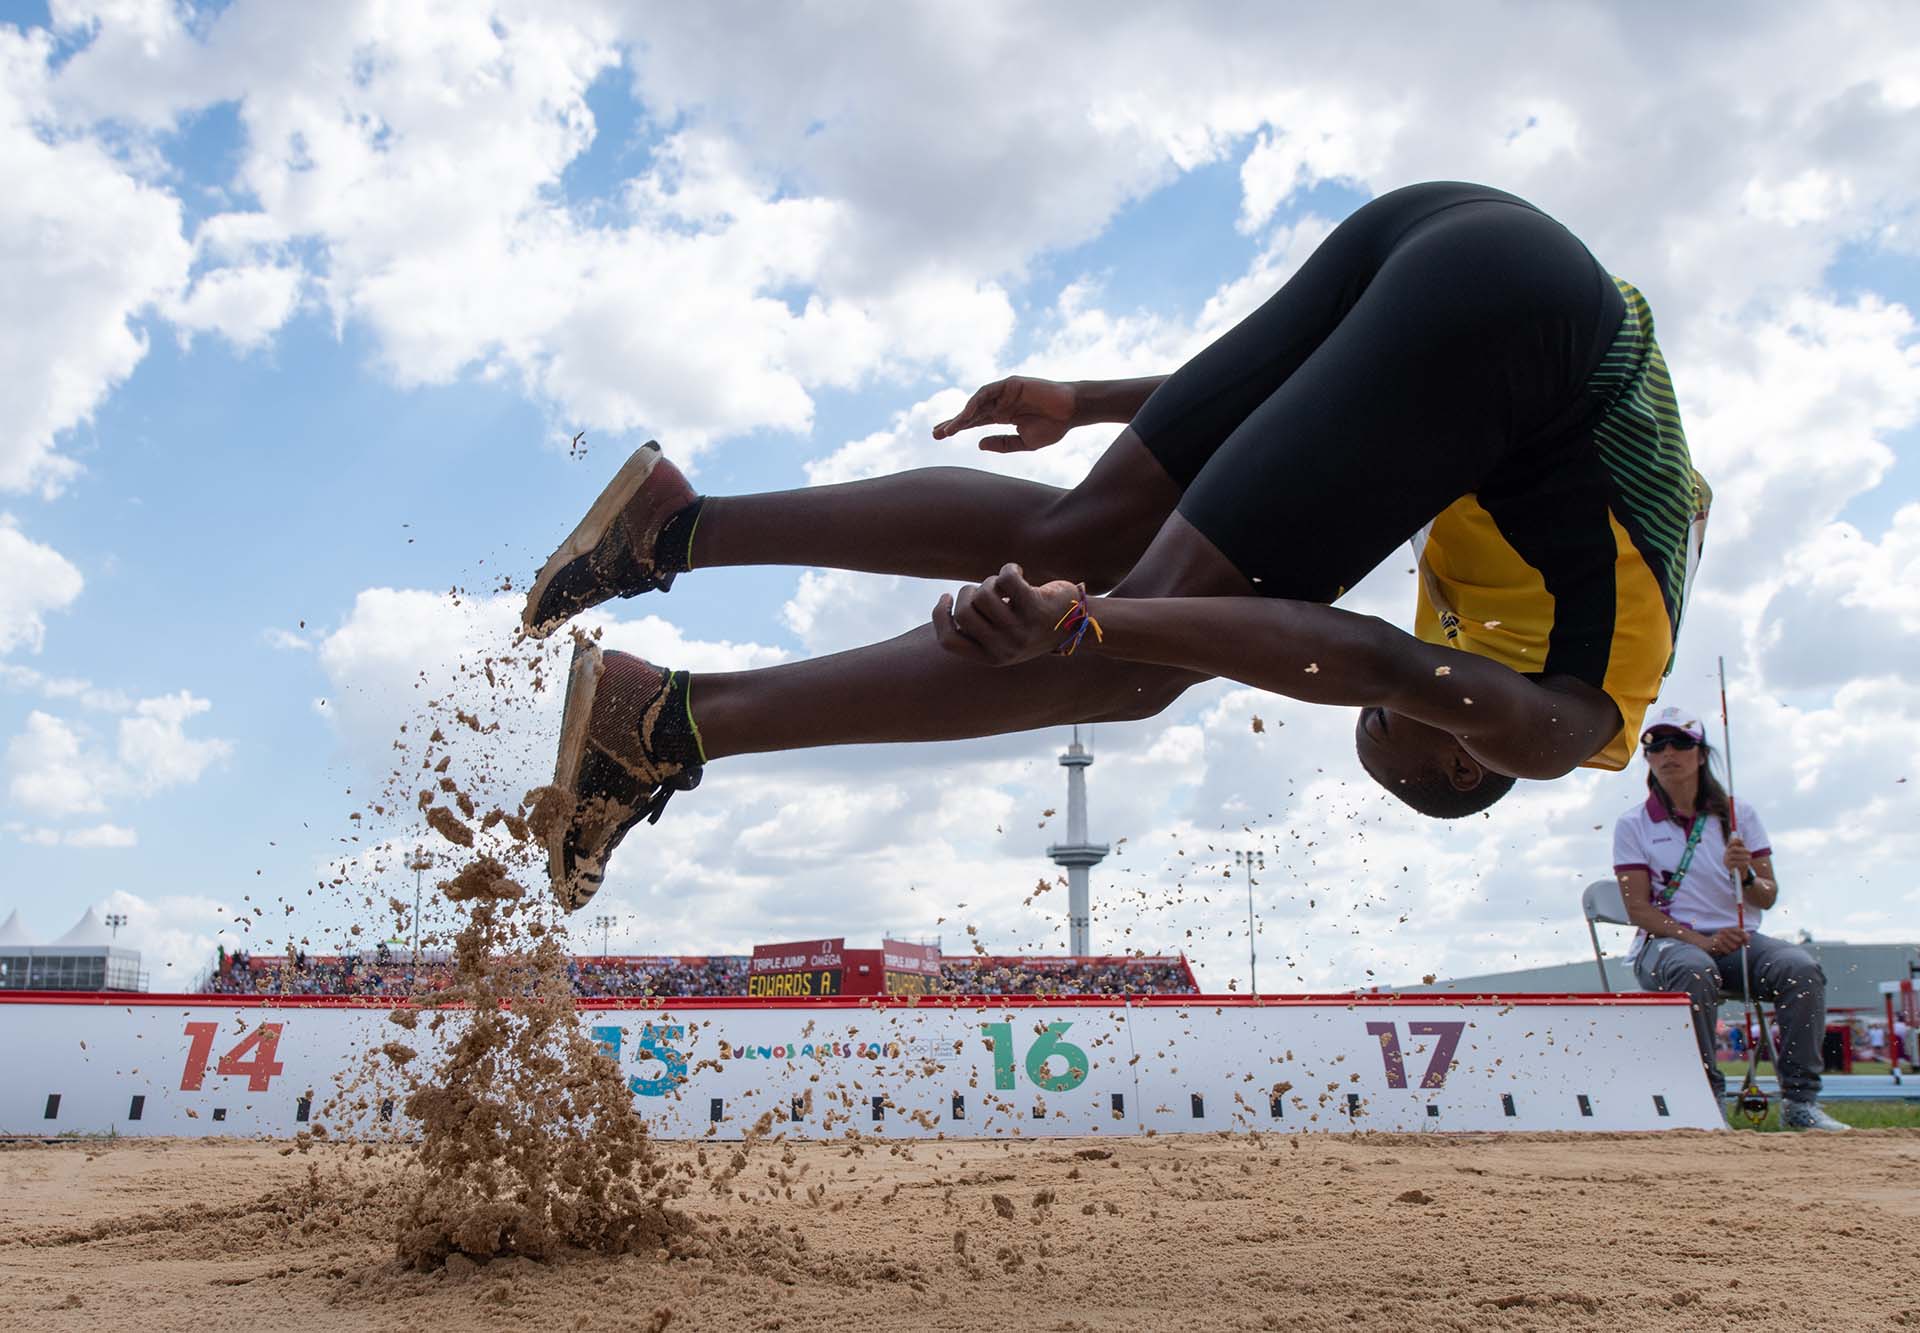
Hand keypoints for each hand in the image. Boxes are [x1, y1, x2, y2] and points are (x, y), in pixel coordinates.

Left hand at [931, 376, 1077, 452]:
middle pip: (971, 413)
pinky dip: (976, 402)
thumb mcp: (1024, 442)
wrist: (1072, 412)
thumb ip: (1002, 444)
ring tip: (949, 429)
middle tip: (936, 433)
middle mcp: (1000, 403)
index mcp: (1003, 416)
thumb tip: (978, 444)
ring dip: (962, 416)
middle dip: (953, 422)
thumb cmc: (1053, 426)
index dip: (958, 427)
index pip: (975, 422)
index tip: (941, 435)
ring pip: (977, 403)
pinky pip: (988, 392)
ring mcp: (1004, 392)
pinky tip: (967, 414)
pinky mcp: (1010, 383)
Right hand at [933, 564, 1085, 664]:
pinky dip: (1008, 569)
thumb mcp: (1005, 637)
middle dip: (968, 592)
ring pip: (983, 594)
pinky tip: (1017, 573)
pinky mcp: (1036, 609)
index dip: (941, 616)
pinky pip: (1006, 579)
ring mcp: (1021, 630)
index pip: (949, 641)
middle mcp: (1005, 649)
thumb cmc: (1034, 626)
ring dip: (990, 581)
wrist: (1078, 624)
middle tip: (985, 590)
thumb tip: (948, 606)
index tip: (947, 598)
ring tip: (1004, 585)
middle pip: (964, 613)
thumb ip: (979, 629)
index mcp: (992, 659)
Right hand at [1700, 926, 1749, 956]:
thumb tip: (1749, 936)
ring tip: (1724, 949)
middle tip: (1733, 947)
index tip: (1747, 942)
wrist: (1703, 944)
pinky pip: (1727, 951)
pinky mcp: (1716, 943)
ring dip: (1731, 950)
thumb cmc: (1718, 942)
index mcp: (1727, 929)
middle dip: (1738, 946)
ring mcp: (1720, 937)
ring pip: (1734, 947)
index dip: (1745, 937)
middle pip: (1739, 941)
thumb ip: (1738, 937)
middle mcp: (1723, 932)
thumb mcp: (1728, 938)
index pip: (1740, 931)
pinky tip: (1720, 950)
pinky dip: (1725, 953)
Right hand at [1723, 832, 1751, 875]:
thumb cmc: (1742, 862)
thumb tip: (1741, 839)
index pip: (1730, 843)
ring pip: (1733, 856)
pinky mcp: (1728, 866)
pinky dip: (1742, 862)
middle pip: (1733, 849)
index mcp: (1729, 850)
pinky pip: (1735, 863)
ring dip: (1743, 856)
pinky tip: (1747, 863)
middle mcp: (1726, 854)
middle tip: (1749, 851)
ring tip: (1749, 858)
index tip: (1742, 840)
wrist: (1740, 874)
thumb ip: (1741, 847)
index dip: (1736, 841)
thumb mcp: (1742, 854)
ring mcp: (1726, 860)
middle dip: (1742, 849)